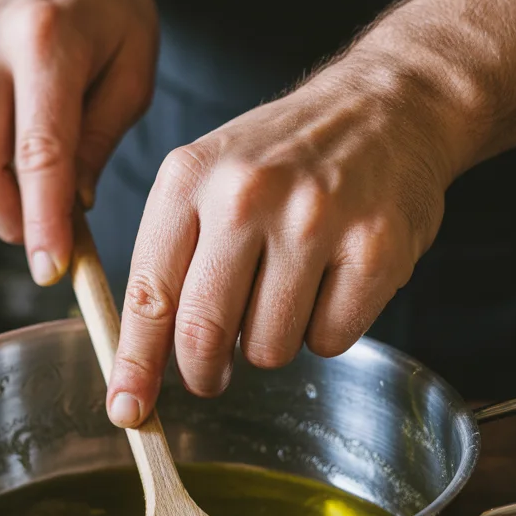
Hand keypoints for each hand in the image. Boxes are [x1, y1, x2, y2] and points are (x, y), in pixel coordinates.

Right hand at [0, 0, 157, 284]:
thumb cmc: (114, 11)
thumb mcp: (135, 73)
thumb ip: (102, 140)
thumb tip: (72, 206)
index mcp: (46, 41)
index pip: (37, 152)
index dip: (42, 219)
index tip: (51, 267)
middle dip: (13, 223)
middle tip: (52, 250)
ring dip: (1, 206)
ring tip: (48, 214)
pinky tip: (30, 178)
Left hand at [105, 54, 458, 427]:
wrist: (386, 106)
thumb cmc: (285, 153)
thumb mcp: (208, 175)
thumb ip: (171, 257)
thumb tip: (143, 359)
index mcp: (190, 178)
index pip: (148, 294)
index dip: (136, 364)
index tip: (129, 409)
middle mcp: (247, 195)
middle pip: (204, 334)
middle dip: (203, 373)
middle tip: (212, 375)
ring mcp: (316, 221)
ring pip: (269, 349)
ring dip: (272, 341)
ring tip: (287, 289)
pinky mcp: (376, 249)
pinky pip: (331, 341)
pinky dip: (326, 329)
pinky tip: (332, 282)